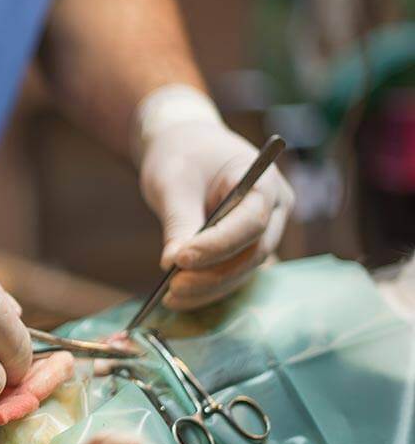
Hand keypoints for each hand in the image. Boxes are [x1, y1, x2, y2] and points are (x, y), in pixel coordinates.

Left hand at [139, 121, 294, 309]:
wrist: (185, 146)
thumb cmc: (182, 155)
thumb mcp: (173, 182)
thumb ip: (178, 221)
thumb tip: (172, 264)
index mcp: (264, 182)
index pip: (251, 221)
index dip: (217, 245)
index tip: (179, 259)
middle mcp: (274, 210)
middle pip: (253, 252)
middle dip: (213, 274)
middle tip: (172, 288)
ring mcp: (264, 232)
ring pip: (244, 270)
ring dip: (209, 289)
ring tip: (170, 297)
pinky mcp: (247, 248)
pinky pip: (233, 273)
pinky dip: (208, 288)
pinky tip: (180, 298)